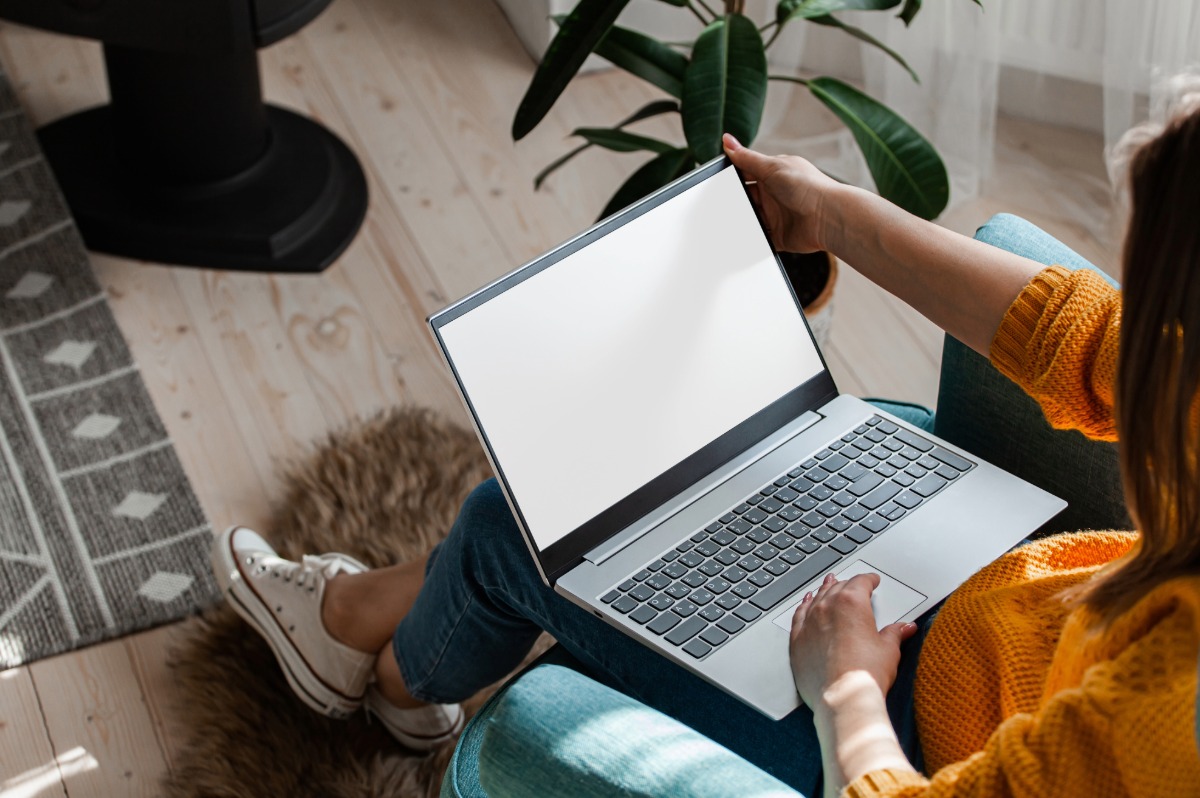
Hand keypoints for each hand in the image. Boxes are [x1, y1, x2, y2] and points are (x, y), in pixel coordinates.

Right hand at [722, 133, 842, 253]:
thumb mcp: (772, 167)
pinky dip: (750, 238)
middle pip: (745, 196)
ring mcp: (776, 215)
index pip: (746, 172)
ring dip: (741, 219)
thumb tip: (727, 141)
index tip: (716, 180)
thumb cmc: (807, 187)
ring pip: (750, 217)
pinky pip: (759, 238)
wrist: (828, 217)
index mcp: (773, 173)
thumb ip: (747, 158)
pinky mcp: (778, 235)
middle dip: (734, 200)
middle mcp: (774, 194)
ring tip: (726, 222)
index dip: (731, 175)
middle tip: (719, 203)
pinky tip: (740, 237)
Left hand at [789, 572, 917, 708]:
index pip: (860, 582)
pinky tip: (807, 603)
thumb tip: (905, 628)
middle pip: (837, 588)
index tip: (872, 580)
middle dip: (847, 584)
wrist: (843, 697)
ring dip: (825, 590)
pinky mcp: (797, 640)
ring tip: (829, 584)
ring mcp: (809, 623)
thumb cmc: (865, 674)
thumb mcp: (888, 650)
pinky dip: (804, 606)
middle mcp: (827, 607)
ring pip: (817, 598)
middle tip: (853, 584)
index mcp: (852, 603)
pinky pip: (799, 615)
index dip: (868, 580)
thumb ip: (895, 634)